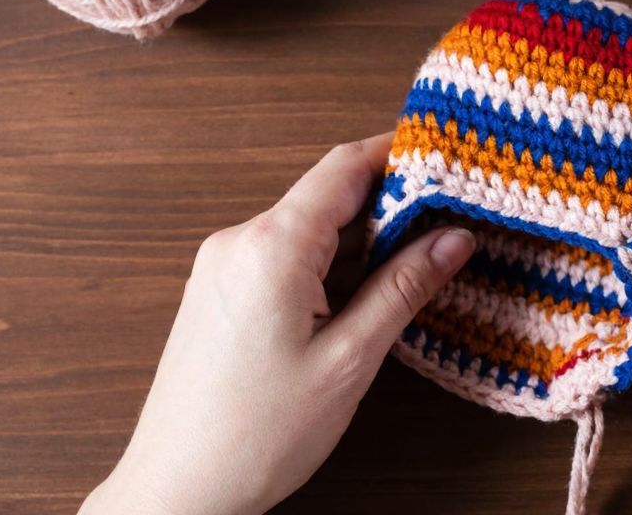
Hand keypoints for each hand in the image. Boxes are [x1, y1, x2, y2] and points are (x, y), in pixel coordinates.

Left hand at [81, 134, 475, 514]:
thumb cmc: (256, 435)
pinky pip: (287, 255)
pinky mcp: (219, 291)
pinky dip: (332, 263)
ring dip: (364, 239)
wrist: (177, 490)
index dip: (400, 151)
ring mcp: (223, 265)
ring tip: (421, 263)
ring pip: (311, 227)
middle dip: (392, 202)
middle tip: (453, 218)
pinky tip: (367, 293)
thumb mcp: (350, 359)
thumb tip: (454, 238)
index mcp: (271, 247)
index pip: (344, 166)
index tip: (448, 152)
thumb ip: (403, 288)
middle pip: (329, 193)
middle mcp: (239, 241)